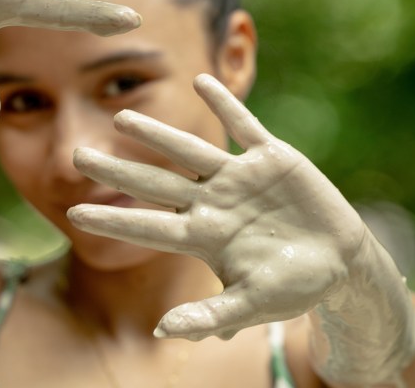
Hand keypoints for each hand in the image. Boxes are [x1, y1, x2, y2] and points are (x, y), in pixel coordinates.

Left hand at [67, 74, 368, 340]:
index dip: (113, 218)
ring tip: (122, 116)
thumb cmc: (294, 287)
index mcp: (205, 237)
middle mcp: (214, 202)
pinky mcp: (272, 158)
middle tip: (77, 154)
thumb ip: (211, 317)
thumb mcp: (253, 305)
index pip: (148, 226)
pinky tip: (200, 81)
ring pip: (190, 151)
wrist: (341, 261)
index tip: (73, 213)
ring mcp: (240, 178)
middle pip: (155, 183)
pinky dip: (225, 103)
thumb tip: (161, 332)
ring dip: (156, 134)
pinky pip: (244, 125)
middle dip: (117, 169)